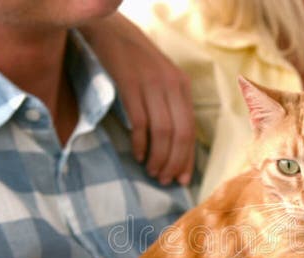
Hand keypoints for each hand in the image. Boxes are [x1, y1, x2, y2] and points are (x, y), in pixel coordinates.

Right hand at [80, 13, 194, 185]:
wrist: (112, 32)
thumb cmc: (137, 61)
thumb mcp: (162, 79)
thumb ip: (170, 105)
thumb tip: (174, 144)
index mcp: (183, 87)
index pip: (191, 130)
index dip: (187, 158)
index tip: (182, 180)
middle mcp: (172, 86)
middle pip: (179, 134)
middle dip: (174, 162)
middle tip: (164, 180)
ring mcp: (151, 85)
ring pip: (162, 132)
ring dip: (158, 157)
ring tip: (152, 172)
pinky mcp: (130, 85)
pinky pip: (140, 121)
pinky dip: (140, 143)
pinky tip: (138, 156)